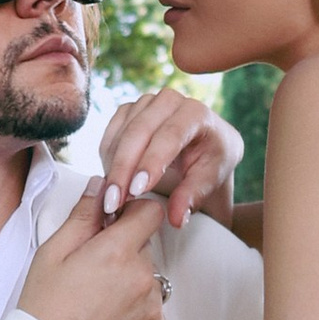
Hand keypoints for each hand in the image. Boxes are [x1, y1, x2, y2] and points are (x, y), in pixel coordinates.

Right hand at [17, 186, 168, 319]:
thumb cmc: (44, 311)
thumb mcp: (52, 254)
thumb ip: (83, 216)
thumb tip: (101, 186)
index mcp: (117, 253)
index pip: (151, 212)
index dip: (134, 213)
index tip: (117, 222)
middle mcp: (143, 279)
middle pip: (147, 247)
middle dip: (125, 251)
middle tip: (93, 271)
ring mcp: (154, 309)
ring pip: (151, 280)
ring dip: (132, 283)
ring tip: (98, 302)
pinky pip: (154, 311)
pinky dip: (137, 313)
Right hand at [96, 87, 240, 228]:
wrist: (202, 150)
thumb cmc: (211, 165)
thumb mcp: (210, 182)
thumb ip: (193, 197)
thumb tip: (175, 219)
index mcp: (197, 112)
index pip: (171, 134)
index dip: (152, 162)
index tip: (137, 190)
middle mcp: (170, 100)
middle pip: (139, 131)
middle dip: (124, 169)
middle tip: (114, 203)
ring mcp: (146, 103)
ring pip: (121, 134)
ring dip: (112, 168)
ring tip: (110, 201)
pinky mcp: (128, 111)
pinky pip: (110, 135)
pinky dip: (107, 161)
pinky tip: (110, 185)